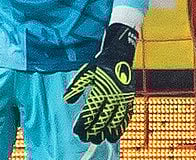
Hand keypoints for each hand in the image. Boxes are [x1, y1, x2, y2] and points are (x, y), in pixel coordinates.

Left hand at [63, 23, 138, 143]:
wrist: (121, 55)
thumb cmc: (100, 64)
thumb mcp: (85, 72)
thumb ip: (76, 86)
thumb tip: (66, 100)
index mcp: (100, 90)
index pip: (90, 111)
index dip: (83, 123)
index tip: (77, 132)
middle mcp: (113, 96)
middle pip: (102, 118)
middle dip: (93, 130)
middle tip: (86, 139)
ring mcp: (123, 99)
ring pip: (115, 120)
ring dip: (107, 132)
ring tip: (99, 140)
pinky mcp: (129, 99)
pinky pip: (126, 116)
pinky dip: (120, 127)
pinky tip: (114, 134)